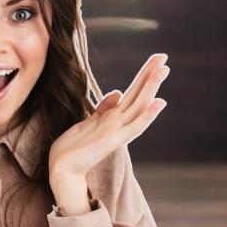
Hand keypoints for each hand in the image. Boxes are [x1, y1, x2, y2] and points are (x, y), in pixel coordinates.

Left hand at [48, 53, 168, 181]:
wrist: (62, 170)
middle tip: (164, 56)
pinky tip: (158, 103)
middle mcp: (118, 123)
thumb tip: (118, 92)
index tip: (157, 60)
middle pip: (138, 94)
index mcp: (112, 117)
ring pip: (138, 105)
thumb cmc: (72, 149)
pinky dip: (147, 116)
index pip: (132, 92)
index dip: (143, 76)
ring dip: (151, 88)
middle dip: (150, 75)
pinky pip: (133, 127)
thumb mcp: (88, 122)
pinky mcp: (112, 141)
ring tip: (163, 70)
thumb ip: (104, 109)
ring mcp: (117, 132)